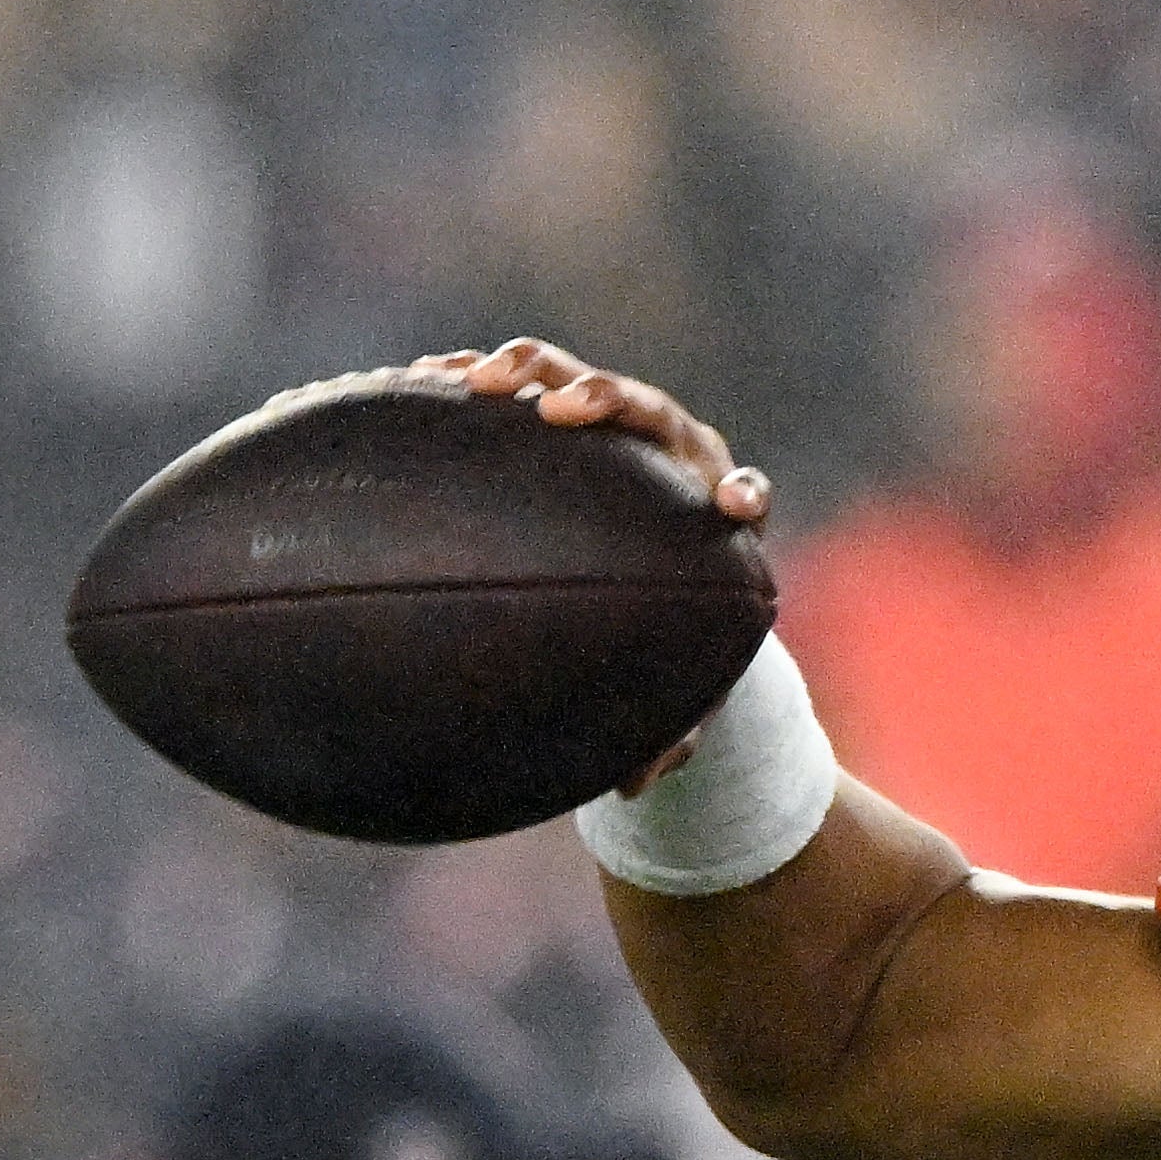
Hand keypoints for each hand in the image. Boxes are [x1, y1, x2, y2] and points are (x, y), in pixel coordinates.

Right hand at [420, 338, 767, 793]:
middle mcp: (672, 453)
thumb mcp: (672, 680)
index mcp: (713, 514)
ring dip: (532, 372)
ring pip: (578, 379)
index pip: (742, 493)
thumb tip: (636, 787)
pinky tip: (418, 381)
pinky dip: (474, 378)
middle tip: (561, 411)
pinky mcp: (563, 411)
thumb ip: (664, 727)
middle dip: (608, 402)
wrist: (651, 567)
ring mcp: (616, 425)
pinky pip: (520, 384)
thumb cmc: (668, 628)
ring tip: (477, 379)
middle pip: (649, 412)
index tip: (732, 505)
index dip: (741, 494)